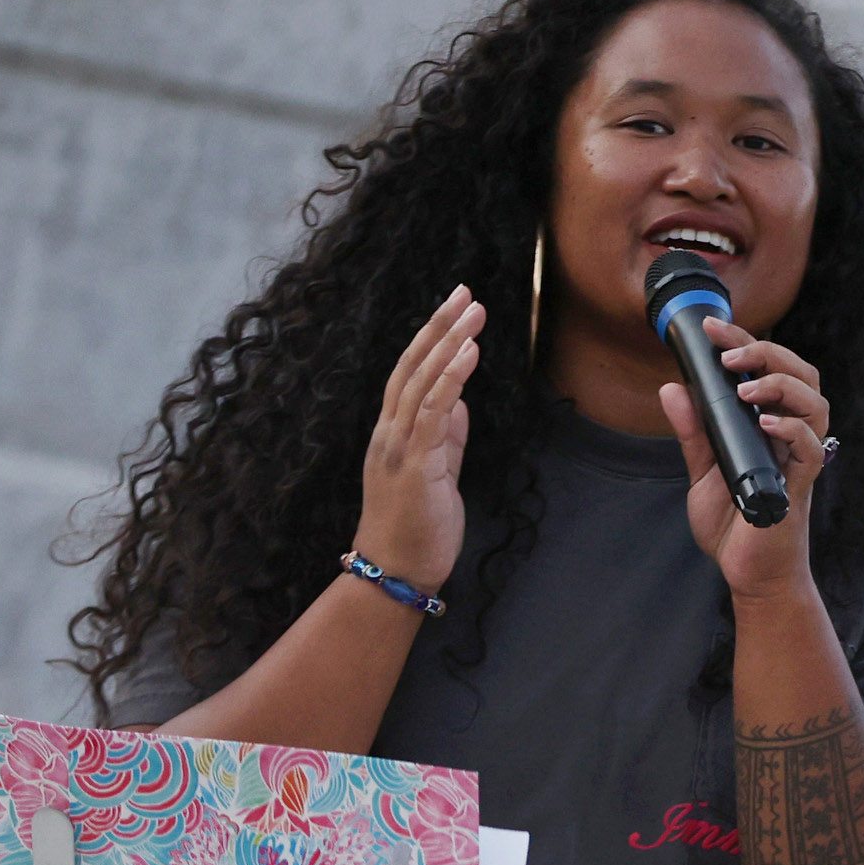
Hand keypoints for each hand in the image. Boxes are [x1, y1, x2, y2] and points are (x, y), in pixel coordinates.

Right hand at [356, 288, 477, 592]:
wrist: (397, 573)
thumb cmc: (417, 528)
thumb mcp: (438, 472)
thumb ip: (446, 437)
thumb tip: (460, 402)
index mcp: (393, 433)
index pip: (410, 373)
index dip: (431, 337)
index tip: (455, 307)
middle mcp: (389, 432)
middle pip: (412, 366)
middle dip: (439, 326)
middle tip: (466, 291)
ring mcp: (398, 447)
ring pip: (421, 382)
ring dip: (449, 343)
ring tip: (474, 313)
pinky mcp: (415, 465)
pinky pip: (433, 413)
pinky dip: (450, 379)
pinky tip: (469, 353)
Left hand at [669, 333, 831, 605]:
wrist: (749, 575)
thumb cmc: (735, 526)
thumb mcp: (702, 471)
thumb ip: (692, 431)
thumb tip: (671, 387)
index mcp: (770, 425)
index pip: (770, 369)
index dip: (745, 340)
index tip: (712, 327)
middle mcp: (790, 436)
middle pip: (803, 374)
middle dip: (768, 352)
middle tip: (730, 353)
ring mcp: (798, 460)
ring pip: (816, 404)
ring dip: (782, 386)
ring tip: (745, 388)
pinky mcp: (799, 487)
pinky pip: (810, 449)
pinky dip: (792, 430)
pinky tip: (766, 424)